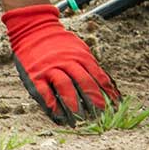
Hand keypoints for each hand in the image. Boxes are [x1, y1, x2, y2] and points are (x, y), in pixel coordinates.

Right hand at [1, 3, 119, 123]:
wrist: (34, 29)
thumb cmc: (60, 43)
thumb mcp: (79, 48)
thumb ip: (90, 65)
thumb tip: (106, 86)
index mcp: (80, 55)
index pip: (97, 75)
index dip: (106, 92)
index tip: (114, 105)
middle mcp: (66, 62)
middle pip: (83, 82)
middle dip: (93, 100)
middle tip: (101, 115)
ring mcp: (50, 69)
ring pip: (65, 88)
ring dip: (74, 106)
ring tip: (81, 120)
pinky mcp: (34, 76)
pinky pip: (44, 93)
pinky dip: (52, 106)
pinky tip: (59, 117)